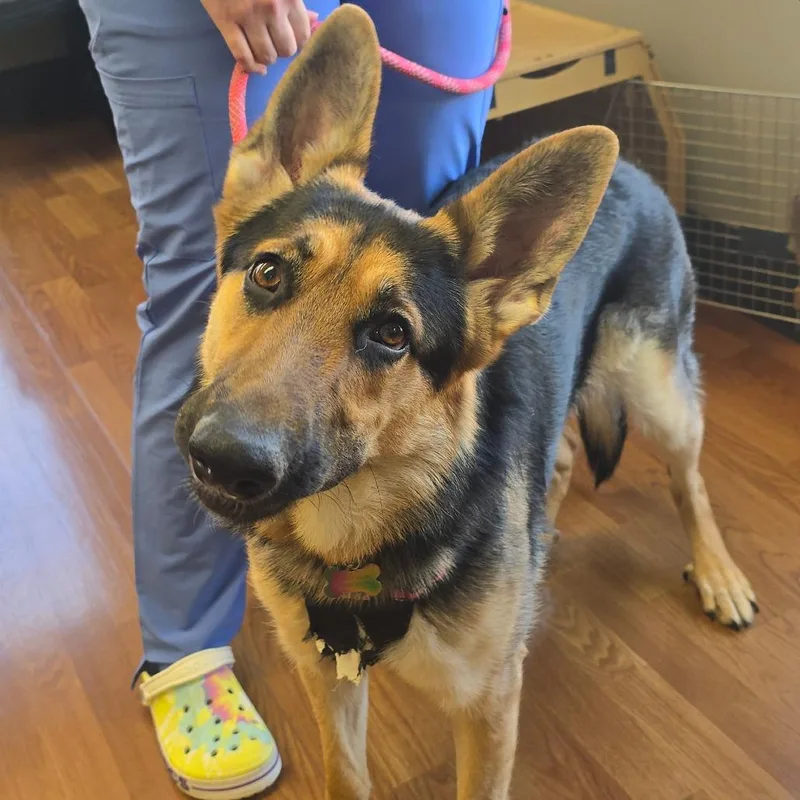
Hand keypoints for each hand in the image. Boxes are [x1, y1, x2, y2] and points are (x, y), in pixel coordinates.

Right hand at [201, 0, 317, 73]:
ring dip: (267, 57)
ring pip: (266, 56)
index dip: (298, 41)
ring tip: (263, 47)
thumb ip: (296, 2)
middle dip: (282, 50)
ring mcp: (248, 17)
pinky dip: (251, 67)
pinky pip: (243, 56)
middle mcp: (271, 8)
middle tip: (275, 41)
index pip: (303, 35)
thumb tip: (313, 20)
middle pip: (286, 50)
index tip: (291, 38)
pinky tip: (257, 68)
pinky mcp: (226, 23)